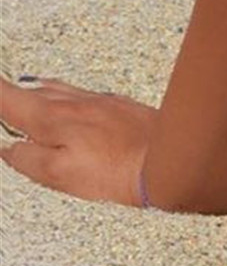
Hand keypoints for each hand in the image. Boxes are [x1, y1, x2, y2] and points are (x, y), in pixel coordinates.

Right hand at [0, 72, 157, 206]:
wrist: (171, 160)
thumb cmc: (119, 171)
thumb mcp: (59, 175)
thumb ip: (27, 160)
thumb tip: (9, 149)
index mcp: (54, 117)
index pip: (8, 96)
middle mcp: (77, 102)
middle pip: (32, 91)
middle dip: (12, 94)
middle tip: (5, 99)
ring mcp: (102, 102)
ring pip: (60, 90)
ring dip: (40, 93)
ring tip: (27, 96)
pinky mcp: (122, 107)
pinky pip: (85, 96)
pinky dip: (68, 99)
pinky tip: (72, 106)